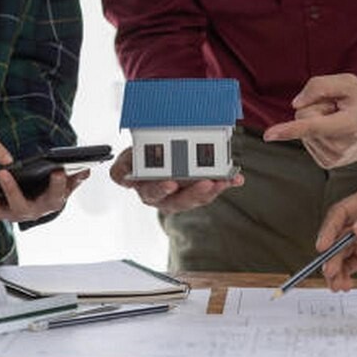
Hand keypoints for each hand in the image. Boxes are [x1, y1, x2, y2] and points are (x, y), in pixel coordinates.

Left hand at [0, 167, 90, 221]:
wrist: (28, 199)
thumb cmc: (46, 189)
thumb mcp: (63, 184)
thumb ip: (74, 178)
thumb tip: (86, 170)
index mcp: (46, 205)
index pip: (54, 197)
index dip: (57, 185)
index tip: (58, 171)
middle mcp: (24, 213)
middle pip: (17, 206)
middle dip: (10, 189)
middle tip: (4, 172)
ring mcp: (4, 213)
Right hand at [108, 147, 242, 214]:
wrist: (152, 157)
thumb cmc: (140, 160)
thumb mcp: (126, 161)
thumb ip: (122, 170)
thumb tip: (125, 178)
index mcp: (144, 188)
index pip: (151, 191)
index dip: (160, 188)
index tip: (170, 183)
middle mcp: (162, 196)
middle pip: (177, 199)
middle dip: (192, 192)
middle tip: (205, 182)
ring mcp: (180, 195)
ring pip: (195, 198)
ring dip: (210, 190)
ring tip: (222, 181)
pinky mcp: (196, 192)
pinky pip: (209, 191)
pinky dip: (223, 184)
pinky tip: (234, 179)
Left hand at [263, 73, 356, 168]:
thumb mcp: (349, 82)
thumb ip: (320, 85)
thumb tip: (296, 103)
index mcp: (349, 125)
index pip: (312, 126)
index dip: (289, 130)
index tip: (269, 135)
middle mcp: (340, 146)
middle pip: (302, 119)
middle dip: (315, 109)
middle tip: (338, 110)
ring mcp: (333, 158)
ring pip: (303, 131)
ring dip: (318, 121)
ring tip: (339, 121)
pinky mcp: (327, 163)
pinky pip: (306, 139)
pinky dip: (317, 132)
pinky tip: (335, 131)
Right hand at [315, 185, 356, 290]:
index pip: (341, 213)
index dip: (329, 229)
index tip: (323, 246)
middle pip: (337, 236)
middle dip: (332, 255)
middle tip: (330, 271)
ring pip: (341, 254)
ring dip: (336, 269)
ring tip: (337, 284)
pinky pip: (351, 265)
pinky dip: (345, 275)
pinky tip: (344, 284)